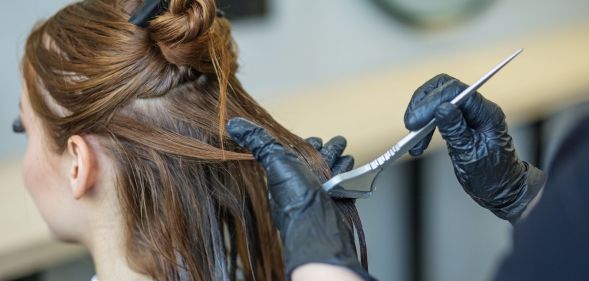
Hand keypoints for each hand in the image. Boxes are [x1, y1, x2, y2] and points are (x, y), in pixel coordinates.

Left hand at [227, 118, 372, 280]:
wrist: (318, 222)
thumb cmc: (294, 195)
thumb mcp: (273, 159)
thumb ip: (257, 140)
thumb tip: (233, 124)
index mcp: (286, 172)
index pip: (296, 153)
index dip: (304, 144)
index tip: (313, 138)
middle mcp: (303, 182)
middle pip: (316, 160)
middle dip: (326, 148)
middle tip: (335, 141)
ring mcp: (321, 191)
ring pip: (332, 168)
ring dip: (338, 156)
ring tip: (342, 147)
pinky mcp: (338, 197)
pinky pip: (344, 180)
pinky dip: (347, 170)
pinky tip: (350, 162)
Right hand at [404, 74, 545, 222]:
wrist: (501, 189)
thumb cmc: (493, 175)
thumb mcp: (471, 155)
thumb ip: (456, 130)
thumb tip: (441, 109)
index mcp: (486, 113)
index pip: (455, 91)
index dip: (431, 102)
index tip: (415, 122)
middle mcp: (477, 109)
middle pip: (443, 87)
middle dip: (422, 104)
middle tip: (411, 125)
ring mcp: (466, 114)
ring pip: (435, 99)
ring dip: (420, 115)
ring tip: (414, 139)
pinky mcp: (457, 122)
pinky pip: (435, 114)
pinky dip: (422, 125)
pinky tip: (418, 142)